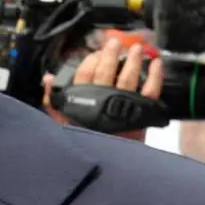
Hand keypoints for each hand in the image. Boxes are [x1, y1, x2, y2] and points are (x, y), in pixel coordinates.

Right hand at [44, 37, 164, 141]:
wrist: (104, 163)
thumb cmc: (80, 139)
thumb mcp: (59, 121)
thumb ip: (53, 99)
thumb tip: (48, 78)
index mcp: (82, 98)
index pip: (85, 72)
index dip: (91, 60)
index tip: (97, 52)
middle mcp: (103, 97)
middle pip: (107, 70)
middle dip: (112, 53)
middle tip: (116, 41)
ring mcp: (124, 103)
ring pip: (129, 76)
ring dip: (133, 60)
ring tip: (138, 48)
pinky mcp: (141, 111)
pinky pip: (150, 90)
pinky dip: (155, 76)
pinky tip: (156, 64)